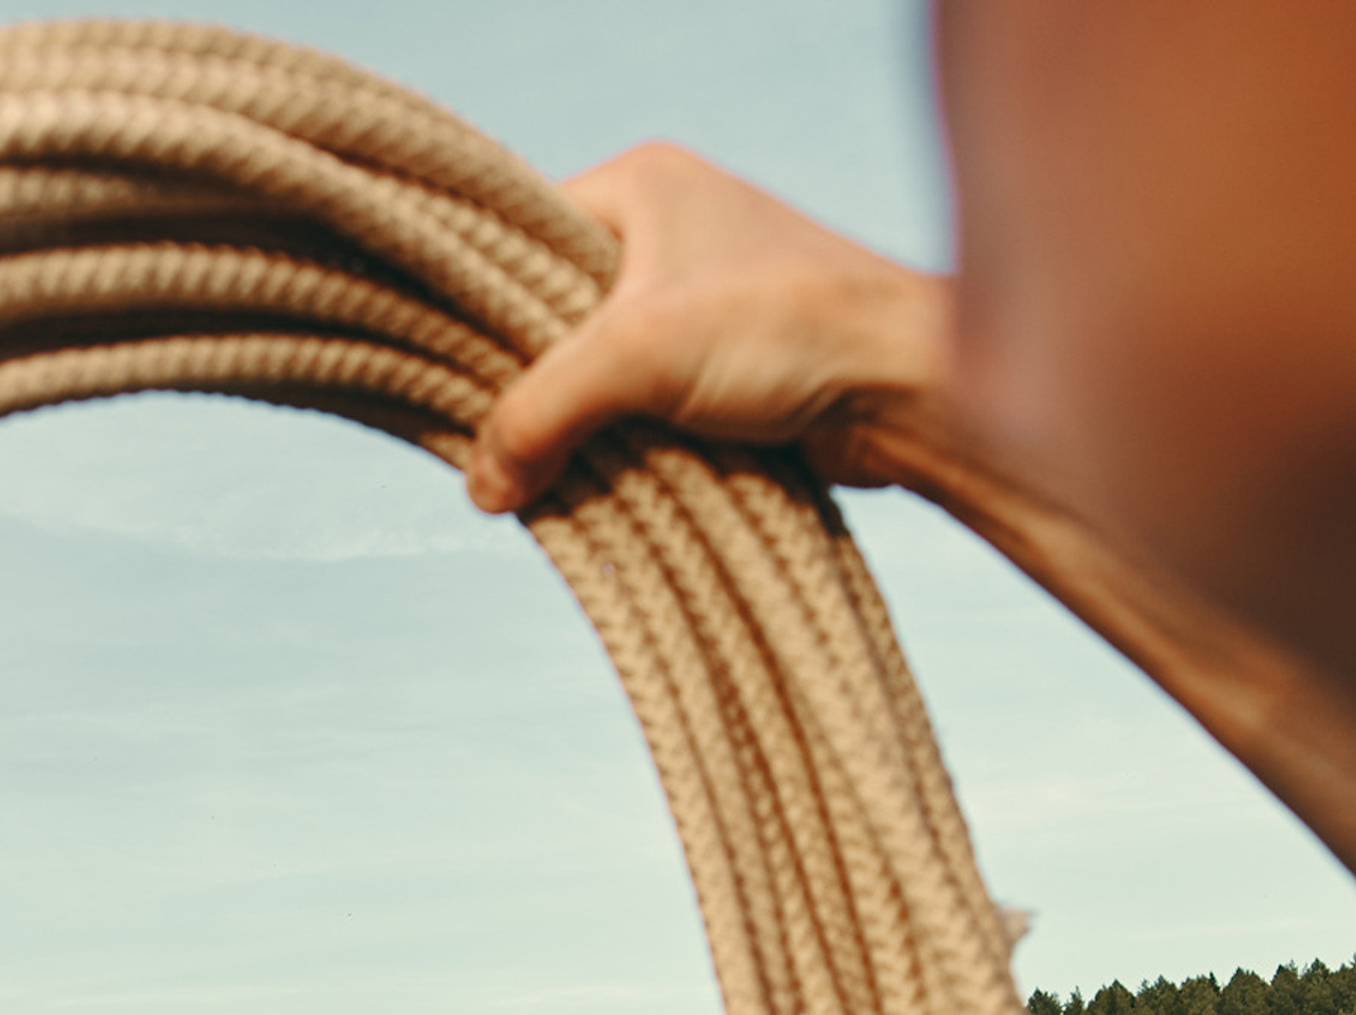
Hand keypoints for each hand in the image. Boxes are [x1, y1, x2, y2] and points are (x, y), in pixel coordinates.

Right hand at [465, 144, 953, 514]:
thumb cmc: (788, 330)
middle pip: (551, 320)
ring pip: (594, 374)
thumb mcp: (639, 355)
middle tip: (495, 442)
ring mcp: (694, 305)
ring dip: (575, 428)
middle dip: (531, 387)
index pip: (518, 243)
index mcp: (640, 186)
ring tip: (542, 472)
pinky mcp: (719, 371)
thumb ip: (543, 412)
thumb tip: (479, 487)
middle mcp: (664, 236)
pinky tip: (595, 479)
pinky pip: (637, 409)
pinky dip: (616, 447)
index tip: (453, 382)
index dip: (483, 315)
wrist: (903, 390)